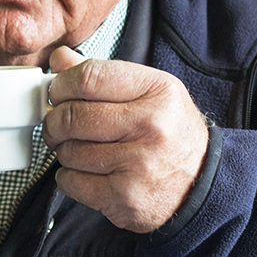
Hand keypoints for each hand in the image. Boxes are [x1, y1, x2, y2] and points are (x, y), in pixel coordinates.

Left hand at [43, 46, 209, 232]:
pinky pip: (70, 181)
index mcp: (157, 91)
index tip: (58, 92)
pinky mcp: (124, 197)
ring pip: (68, 151)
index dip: (62, 84)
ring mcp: (138, 164)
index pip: (89, 77)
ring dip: (63, 150)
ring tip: (79, 149)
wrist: (202, 185)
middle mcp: (150, 126)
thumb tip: (59, 59)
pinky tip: (86, 172)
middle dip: (54, 121)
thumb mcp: (148, 93)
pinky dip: (68, 177)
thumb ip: (101, 75)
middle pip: (72, 116)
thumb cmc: (168, 133)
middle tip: (57, 124)